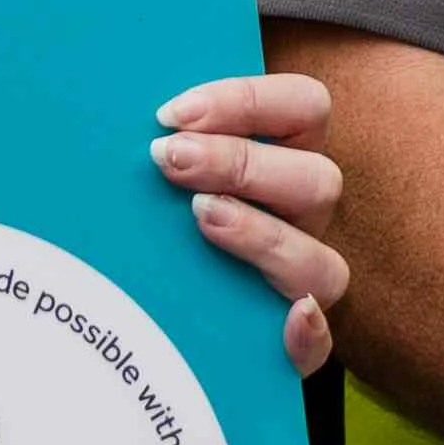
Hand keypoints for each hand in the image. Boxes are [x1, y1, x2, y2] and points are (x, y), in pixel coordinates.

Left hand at [149, 67, 349, 378]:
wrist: (130, 321)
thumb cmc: (141, 224)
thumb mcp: (146, 171)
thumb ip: (153, 132)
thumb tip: (120, 97)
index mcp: (283, 160)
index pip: (304, 108)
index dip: (247, 102)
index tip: (171, 112)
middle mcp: (300, 219)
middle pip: (316, 180)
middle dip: (241, 163)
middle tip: (167, 159)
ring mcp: (299, 283)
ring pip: (323, 261)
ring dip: (264, 235)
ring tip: (201, 219)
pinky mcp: (288, 348)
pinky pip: (319, 345)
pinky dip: (308, 332)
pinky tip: (287, 318)